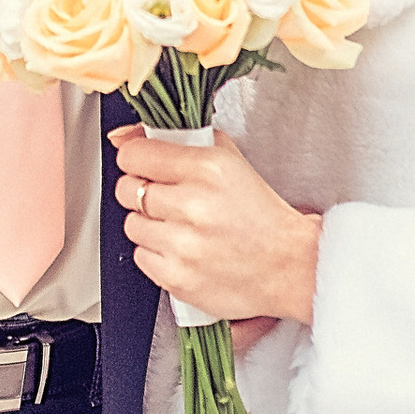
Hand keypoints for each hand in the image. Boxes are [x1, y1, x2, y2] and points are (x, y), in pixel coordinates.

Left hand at [117, 127, 320, 326]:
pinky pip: (141, 257)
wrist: (289, 266)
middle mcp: (193, 205)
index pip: (134, 155)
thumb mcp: (230, 162)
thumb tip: (125, 135)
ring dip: (149, 224)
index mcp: (207, 168)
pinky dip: (156, 253)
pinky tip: (182, 249)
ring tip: (180, 226)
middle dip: (141, 190)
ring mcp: (183, 244)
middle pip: (127, 189)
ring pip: (131, 225)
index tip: (144, 165)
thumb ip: (180, 141)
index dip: (136, 159)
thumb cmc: (262, 215)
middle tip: (166, 197)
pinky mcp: (177, 278)